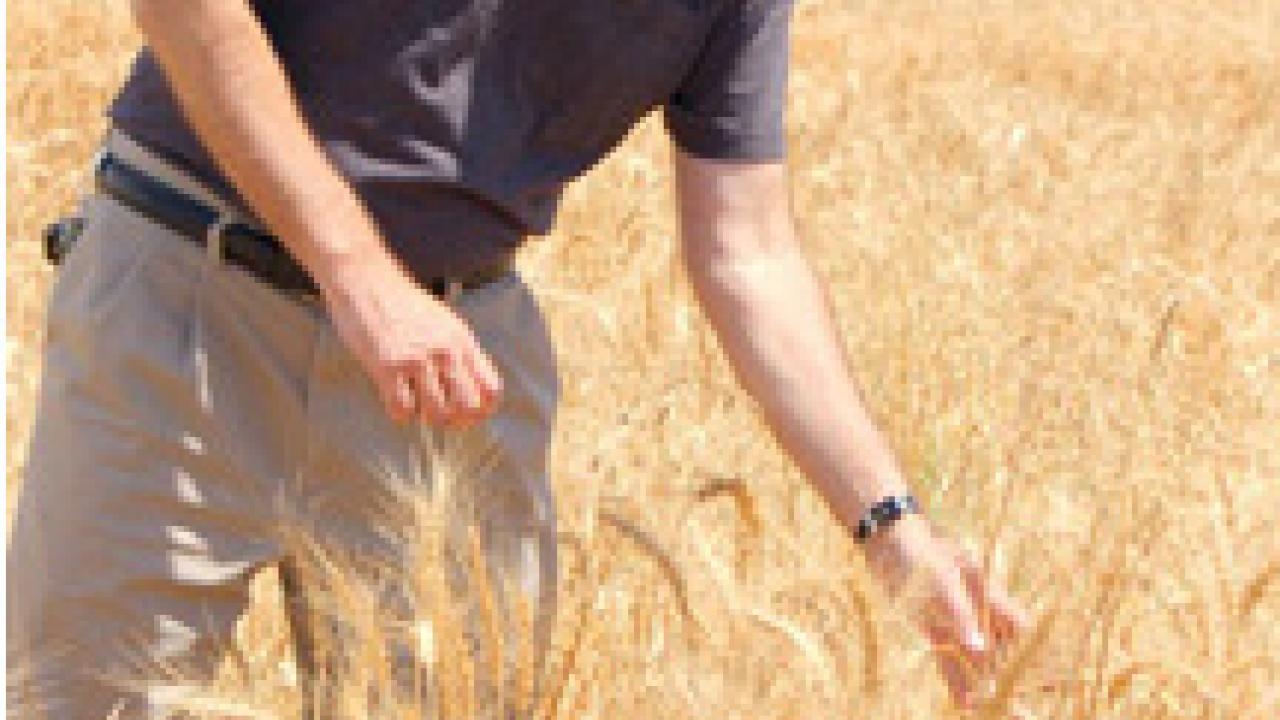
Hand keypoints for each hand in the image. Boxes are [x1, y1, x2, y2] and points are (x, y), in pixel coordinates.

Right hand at [317, 251, 502, 426]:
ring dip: (426, 417)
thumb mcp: (444, 322)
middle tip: (441, 416)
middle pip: (468, 407)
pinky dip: (400, 413)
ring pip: (437, 413)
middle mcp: (445, 351)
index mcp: (462, 340)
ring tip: (416, 403)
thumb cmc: (402, 303)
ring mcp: (417, 359)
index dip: (483, 409)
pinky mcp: (388, 366)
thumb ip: (460, 352)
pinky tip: (395, 398)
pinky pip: (402, 410)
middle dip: (456, 420)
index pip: (490, 388)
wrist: (365, 279)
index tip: (470, 415)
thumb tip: (473, 390)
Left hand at [862, 514, 1030, 708]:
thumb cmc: (919, 552)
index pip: (1017, 625)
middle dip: (1005, 672)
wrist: (885, 539)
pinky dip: (954, 677)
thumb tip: (981, 651)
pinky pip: (947, 656)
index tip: (1033, 675)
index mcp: (986, 591)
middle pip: (998, 645)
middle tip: (1013, 703)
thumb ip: (961, 616)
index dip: (1027, 648)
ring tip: (988, 708)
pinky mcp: (930, 626)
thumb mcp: (941, 581)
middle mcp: (973, 608)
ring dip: (980, 680)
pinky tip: (963, 700)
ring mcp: (952, 618)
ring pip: (972, 656)